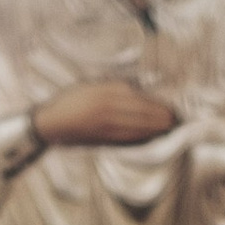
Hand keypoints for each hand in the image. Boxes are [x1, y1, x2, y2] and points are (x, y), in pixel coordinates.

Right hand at [29, 76, 178, 148]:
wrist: (50, 123)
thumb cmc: (69, 102)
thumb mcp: (89, 86)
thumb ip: (112, 86)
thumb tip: (136, 89)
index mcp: (102, 91)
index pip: (135, 95)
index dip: (153, 101)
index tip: (167, 102)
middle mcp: (104, 106)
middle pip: (139, 111)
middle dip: (159, 115)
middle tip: (175, 117)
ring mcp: (103, 124)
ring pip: (135, 125)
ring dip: (154, 127)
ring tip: (168, 127)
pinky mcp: (101, 138)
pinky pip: (126, 137)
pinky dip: (141, 136)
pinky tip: (151, 135)